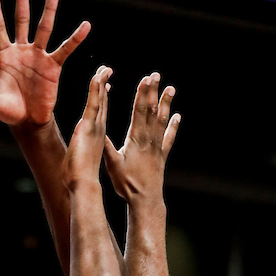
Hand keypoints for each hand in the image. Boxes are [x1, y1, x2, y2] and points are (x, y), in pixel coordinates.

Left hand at [0, 0, 89, 128]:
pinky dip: (75, 38)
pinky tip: (85, 26)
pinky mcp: (52, 66)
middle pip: (21, 18)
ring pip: (43, 27)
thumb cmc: (7, 111)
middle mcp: (21, 50)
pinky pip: (65, 49)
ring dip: (48, 9)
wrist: (28, 123)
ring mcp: (37, 56)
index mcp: (3, 55)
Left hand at [64, 67, 111, 189]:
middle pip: (102, 102)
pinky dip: (96, 89)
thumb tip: (70, 157)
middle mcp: (98, 129)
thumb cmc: (79, 179)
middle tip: (107, 70)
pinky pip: (93, 103)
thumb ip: (76, 153)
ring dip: (102, 82)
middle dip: (104, 85)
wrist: (83, 185)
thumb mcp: (77, 160)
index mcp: (95, 136)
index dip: (102, 97)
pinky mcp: (88, 127)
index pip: (99, 112)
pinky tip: (98, 76)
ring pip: (99, 99)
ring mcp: (94, 127)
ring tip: (105, 68)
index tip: (105, 84)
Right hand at [104, 73, 179, 202]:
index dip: (142, 93)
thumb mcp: (112, 164)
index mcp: (135, 139)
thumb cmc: (127, 184)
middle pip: (151, 110)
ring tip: (171, 88)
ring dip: (166, 104)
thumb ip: (106, 147)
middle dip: (153, 91)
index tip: (145, 78)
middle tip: (156, 75)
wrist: (145, 200)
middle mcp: (148, 139)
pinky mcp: (162, 156)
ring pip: (162, 120)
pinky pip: (169, 138)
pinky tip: (178, 117)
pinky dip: (173, 127)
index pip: (139, 111)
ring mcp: (157, 147)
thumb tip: (97, 131)